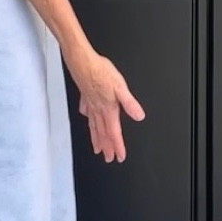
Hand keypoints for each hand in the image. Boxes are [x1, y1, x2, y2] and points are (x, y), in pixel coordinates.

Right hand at [69, 47, 144, 163]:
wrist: (82, 62)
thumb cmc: (100, 71)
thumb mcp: (120, 87)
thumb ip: (130, 103)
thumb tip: (139, 116)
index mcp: (108, 109)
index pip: (114, 133)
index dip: (118, 146)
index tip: (120, 156)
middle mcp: (98, 110)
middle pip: (103, 133)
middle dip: (106, 147)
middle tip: (108, 158)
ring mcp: (90, 104)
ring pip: (94, 127)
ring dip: (97, 139)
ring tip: (97, 149)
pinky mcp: (86, 97)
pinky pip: (87, 114)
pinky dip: (89, 122)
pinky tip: (88, 122)